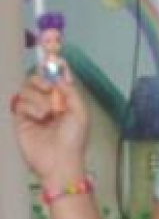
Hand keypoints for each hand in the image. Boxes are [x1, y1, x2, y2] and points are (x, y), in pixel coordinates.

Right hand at [10, 71, 88, 186]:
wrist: (59, 162)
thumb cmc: (73, 140)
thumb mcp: (80, 113)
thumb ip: (71, 91)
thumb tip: (60, 75)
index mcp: (64, 100)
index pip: (56, 78)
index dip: (54, 66)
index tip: (54, 57)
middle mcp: (47, 102)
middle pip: (37, 78)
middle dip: (42, 80)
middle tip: (49, 89)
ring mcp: (33, 110)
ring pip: (27, 88)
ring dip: (37, 97)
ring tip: (46, 113)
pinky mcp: (21, 119)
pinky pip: (19, 102)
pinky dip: (29, 107)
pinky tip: (37, 118)